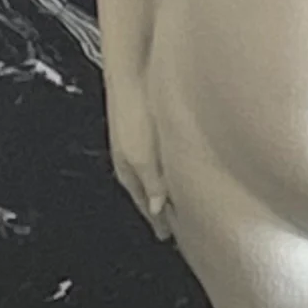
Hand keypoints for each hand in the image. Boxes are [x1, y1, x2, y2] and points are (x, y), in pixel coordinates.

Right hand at [107, 80, 171, 240]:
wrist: (132, 72)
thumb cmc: (135, 112)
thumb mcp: (144, 155)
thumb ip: (152, 182)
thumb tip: (159, 208)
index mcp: (130, 170)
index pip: (146, 204)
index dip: (157, 221)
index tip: (167, 235)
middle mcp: (132, 159)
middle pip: (147, 191)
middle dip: (158, 208)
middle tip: (171, 225)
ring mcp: (139, 142)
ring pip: (152, 174)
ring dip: (162, 188)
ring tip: (176, 200)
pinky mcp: (148, 126)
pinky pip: (157, 157)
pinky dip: (164, 169)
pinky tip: (177, 165)